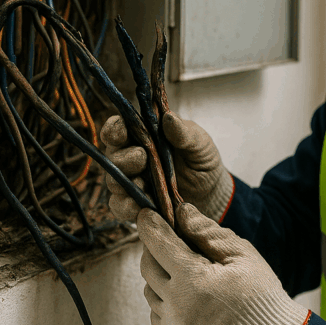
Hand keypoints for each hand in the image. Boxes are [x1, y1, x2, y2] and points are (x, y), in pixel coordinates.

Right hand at [100, 111, 233, 223]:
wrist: (211, 191)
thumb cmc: (201, 159)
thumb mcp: (199, 143)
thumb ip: (184, 133)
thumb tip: (169, 117)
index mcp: (142, 136)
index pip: (119, 129)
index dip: (114, 129)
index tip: (120, 130)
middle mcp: (132, 158)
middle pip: (114, 157)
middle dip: (123, 158)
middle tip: (141, 157)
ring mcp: (133, 182)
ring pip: (114, 183)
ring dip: (123, 183)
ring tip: (140, 183)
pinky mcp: (137, 205)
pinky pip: (121, 207)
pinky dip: (126, 207)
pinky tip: (138, 207)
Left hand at [138, 203, 308, 324]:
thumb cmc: (261, 296)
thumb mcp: (242, 255)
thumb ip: (208, 232)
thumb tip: (182, 212)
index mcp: (192, 278)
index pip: (157, 244)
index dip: (149, 226)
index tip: (146, 215)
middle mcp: (175, 304)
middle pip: (147, 267)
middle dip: (154, 251)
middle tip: (171, 243)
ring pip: (149, 293)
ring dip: (160, 278)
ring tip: (185, 275)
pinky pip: (157, 317)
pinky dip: (164, 304)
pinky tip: (186, 300)